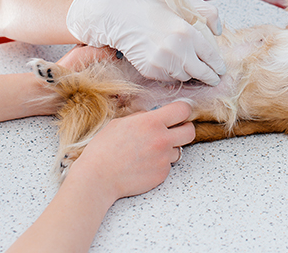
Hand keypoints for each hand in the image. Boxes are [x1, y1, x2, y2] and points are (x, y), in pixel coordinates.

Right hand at [65, 101, 194, 200]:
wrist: (97, 178)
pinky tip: (143, 165)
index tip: (179, 114)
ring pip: (178, 150)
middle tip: (174, 131)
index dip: (183, 111)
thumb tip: (154, 114)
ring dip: (168, 149)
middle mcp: (162, 139)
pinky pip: (168, 165)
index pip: (183, 110)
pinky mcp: (162, 174)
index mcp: (151, 122)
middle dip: (184, 130)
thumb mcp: (120, 123)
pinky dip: (160, 164)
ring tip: (148, 152)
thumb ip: (142, 117)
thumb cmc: (103, 149)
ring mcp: (164, 158)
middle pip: (190, 131)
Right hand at [66, 0, 225, 83]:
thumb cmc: (150, 9)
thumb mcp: (182, 1)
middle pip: (201, 72)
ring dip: (188, 72)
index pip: (211, 56)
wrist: (120, 18)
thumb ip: (207, 12)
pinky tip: (169, 62)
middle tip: (213, 78)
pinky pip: (168, 78)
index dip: (217, 65)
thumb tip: (218, 30)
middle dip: (209, 76)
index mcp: (187, 32)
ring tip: (186, 65)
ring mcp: (162, 62)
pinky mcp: (150, 70)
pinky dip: (171, 73)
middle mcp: (177, 49)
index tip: (220, 70)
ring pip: (185, 76)